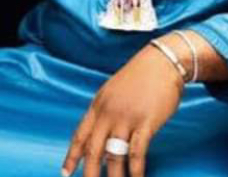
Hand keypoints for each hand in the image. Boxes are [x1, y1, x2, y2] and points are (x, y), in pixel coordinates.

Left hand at [61, 43, 184, 176]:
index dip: (72, 156)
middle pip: (93, 149)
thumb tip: (100, 133)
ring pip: (114, 155)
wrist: (162, 62)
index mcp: (98, 105)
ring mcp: (126, 118)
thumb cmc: (140, 76)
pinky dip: (135, 169)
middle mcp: (108, 113)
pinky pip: (137, 152)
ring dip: (114, 176)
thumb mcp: (113, 90)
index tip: (65, 173)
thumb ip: (105, 111)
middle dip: (89, 173)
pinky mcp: (145, 122)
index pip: (80, 135)